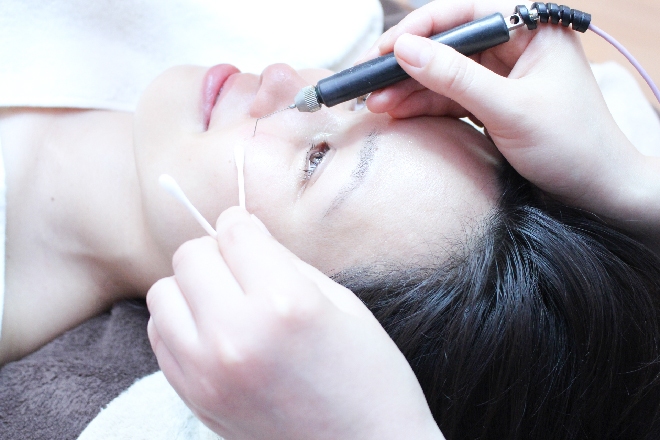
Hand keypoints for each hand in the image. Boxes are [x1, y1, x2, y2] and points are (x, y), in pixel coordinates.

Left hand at [147, 207, 443, 439]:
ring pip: (162, 294)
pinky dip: (181, 324)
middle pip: (190, 257)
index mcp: (286, 304)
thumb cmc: (368, 377)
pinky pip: (159, 336)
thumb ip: (286, 262)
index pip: (235, 233)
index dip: (243, 225)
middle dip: (216, 252)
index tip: (249, 231)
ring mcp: (208, 372)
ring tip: (225, 302)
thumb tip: (241, 229)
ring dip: (192, 288)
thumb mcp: (343, 304)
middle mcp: (237, 336)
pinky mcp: (194, 398)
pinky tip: (216, 333)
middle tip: (241, 268)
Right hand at [359, 0, 659, 233]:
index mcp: (532, 29)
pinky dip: (424, 106)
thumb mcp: (508, 109)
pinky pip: (450, 97)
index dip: (420, 28)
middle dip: (408, 65)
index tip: (386, 51)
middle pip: (449, 44)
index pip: (465, 12)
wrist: (598, 193)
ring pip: (445, 72)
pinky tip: (397, 113)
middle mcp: (515, 46)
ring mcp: (503, 76)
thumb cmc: (572, 146)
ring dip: (410, 88)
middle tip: (370, 82)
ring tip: (377, 105)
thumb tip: (405, 49)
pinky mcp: (493, 103)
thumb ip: (455, 77)